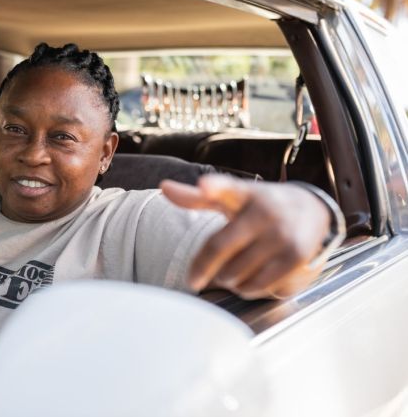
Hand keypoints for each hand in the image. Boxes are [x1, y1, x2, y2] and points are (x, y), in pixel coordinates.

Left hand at [160, 174, 330, 299]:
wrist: (312, 211)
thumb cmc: (259, 206)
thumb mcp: (230, 198)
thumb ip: (196, 197)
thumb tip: (163, 187)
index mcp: (244, 194)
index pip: (227, 188)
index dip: (214, 187)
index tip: (205, 186)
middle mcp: (264, 212)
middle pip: (219, 251)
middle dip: (208, 268)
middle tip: (209, 269)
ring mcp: (282, 235)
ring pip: (236, 274)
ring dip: (228, 280)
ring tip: (235, 271)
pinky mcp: (296, 258)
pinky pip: (257, 287)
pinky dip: (249, 289)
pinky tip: (254, 277)